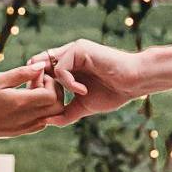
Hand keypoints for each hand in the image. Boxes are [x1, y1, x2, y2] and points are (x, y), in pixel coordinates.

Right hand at [0, 63, 62, 139]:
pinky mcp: (19, 132)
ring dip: (47, 102)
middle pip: (57, 107)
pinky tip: (24, 102)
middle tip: (37, 81)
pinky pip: (40, 123)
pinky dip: (40, 112)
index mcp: (21, 103)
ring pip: (51, 117)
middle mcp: (26, 118)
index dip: (50, 82)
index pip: (52, 95)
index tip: (37, 74)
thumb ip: (22, 73)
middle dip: (53, 91)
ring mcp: (23, 127)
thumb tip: (41, 66)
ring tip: (29, 91)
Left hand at [30, 39, 171, 124]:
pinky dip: (68, 83)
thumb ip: (65, 112)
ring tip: (75, 96)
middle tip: (49, 102)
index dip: (38, 86)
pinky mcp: (79, 49)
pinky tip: (83, 91)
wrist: (134, 82)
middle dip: (39, 85)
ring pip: (46, 66)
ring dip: (55, 86)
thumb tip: (46, 122)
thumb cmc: (114, 92)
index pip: (41, 70)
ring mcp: (73, 50)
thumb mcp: (84, 106)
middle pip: (37, 65)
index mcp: (68, 65)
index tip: (47, 104)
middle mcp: (68, 54)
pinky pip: (61, 68)